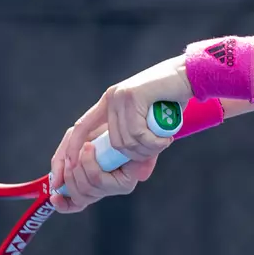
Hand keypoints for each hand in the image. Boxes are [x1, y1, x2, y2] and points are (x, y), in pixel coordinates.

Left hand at [49, 56, 189, 211]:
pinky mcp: (133, 95)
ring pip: (122, 143)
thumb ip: (138, 143)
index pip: (77, 131)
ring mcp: (120, 96)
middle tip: (141, 161)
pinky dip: (154, 143)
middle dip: (119, 161)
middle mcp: (110, 99)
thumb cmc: (172, 101)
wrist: (190, 75)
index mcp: (107, 105)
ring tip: (162, 142)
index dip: (66, 155)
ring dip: (145, 150)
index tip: (62, 179)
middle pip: (101, 145)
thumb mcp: (148, 124)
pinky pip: (137, 135)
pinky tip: (165, 138)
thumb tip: (137, 176)